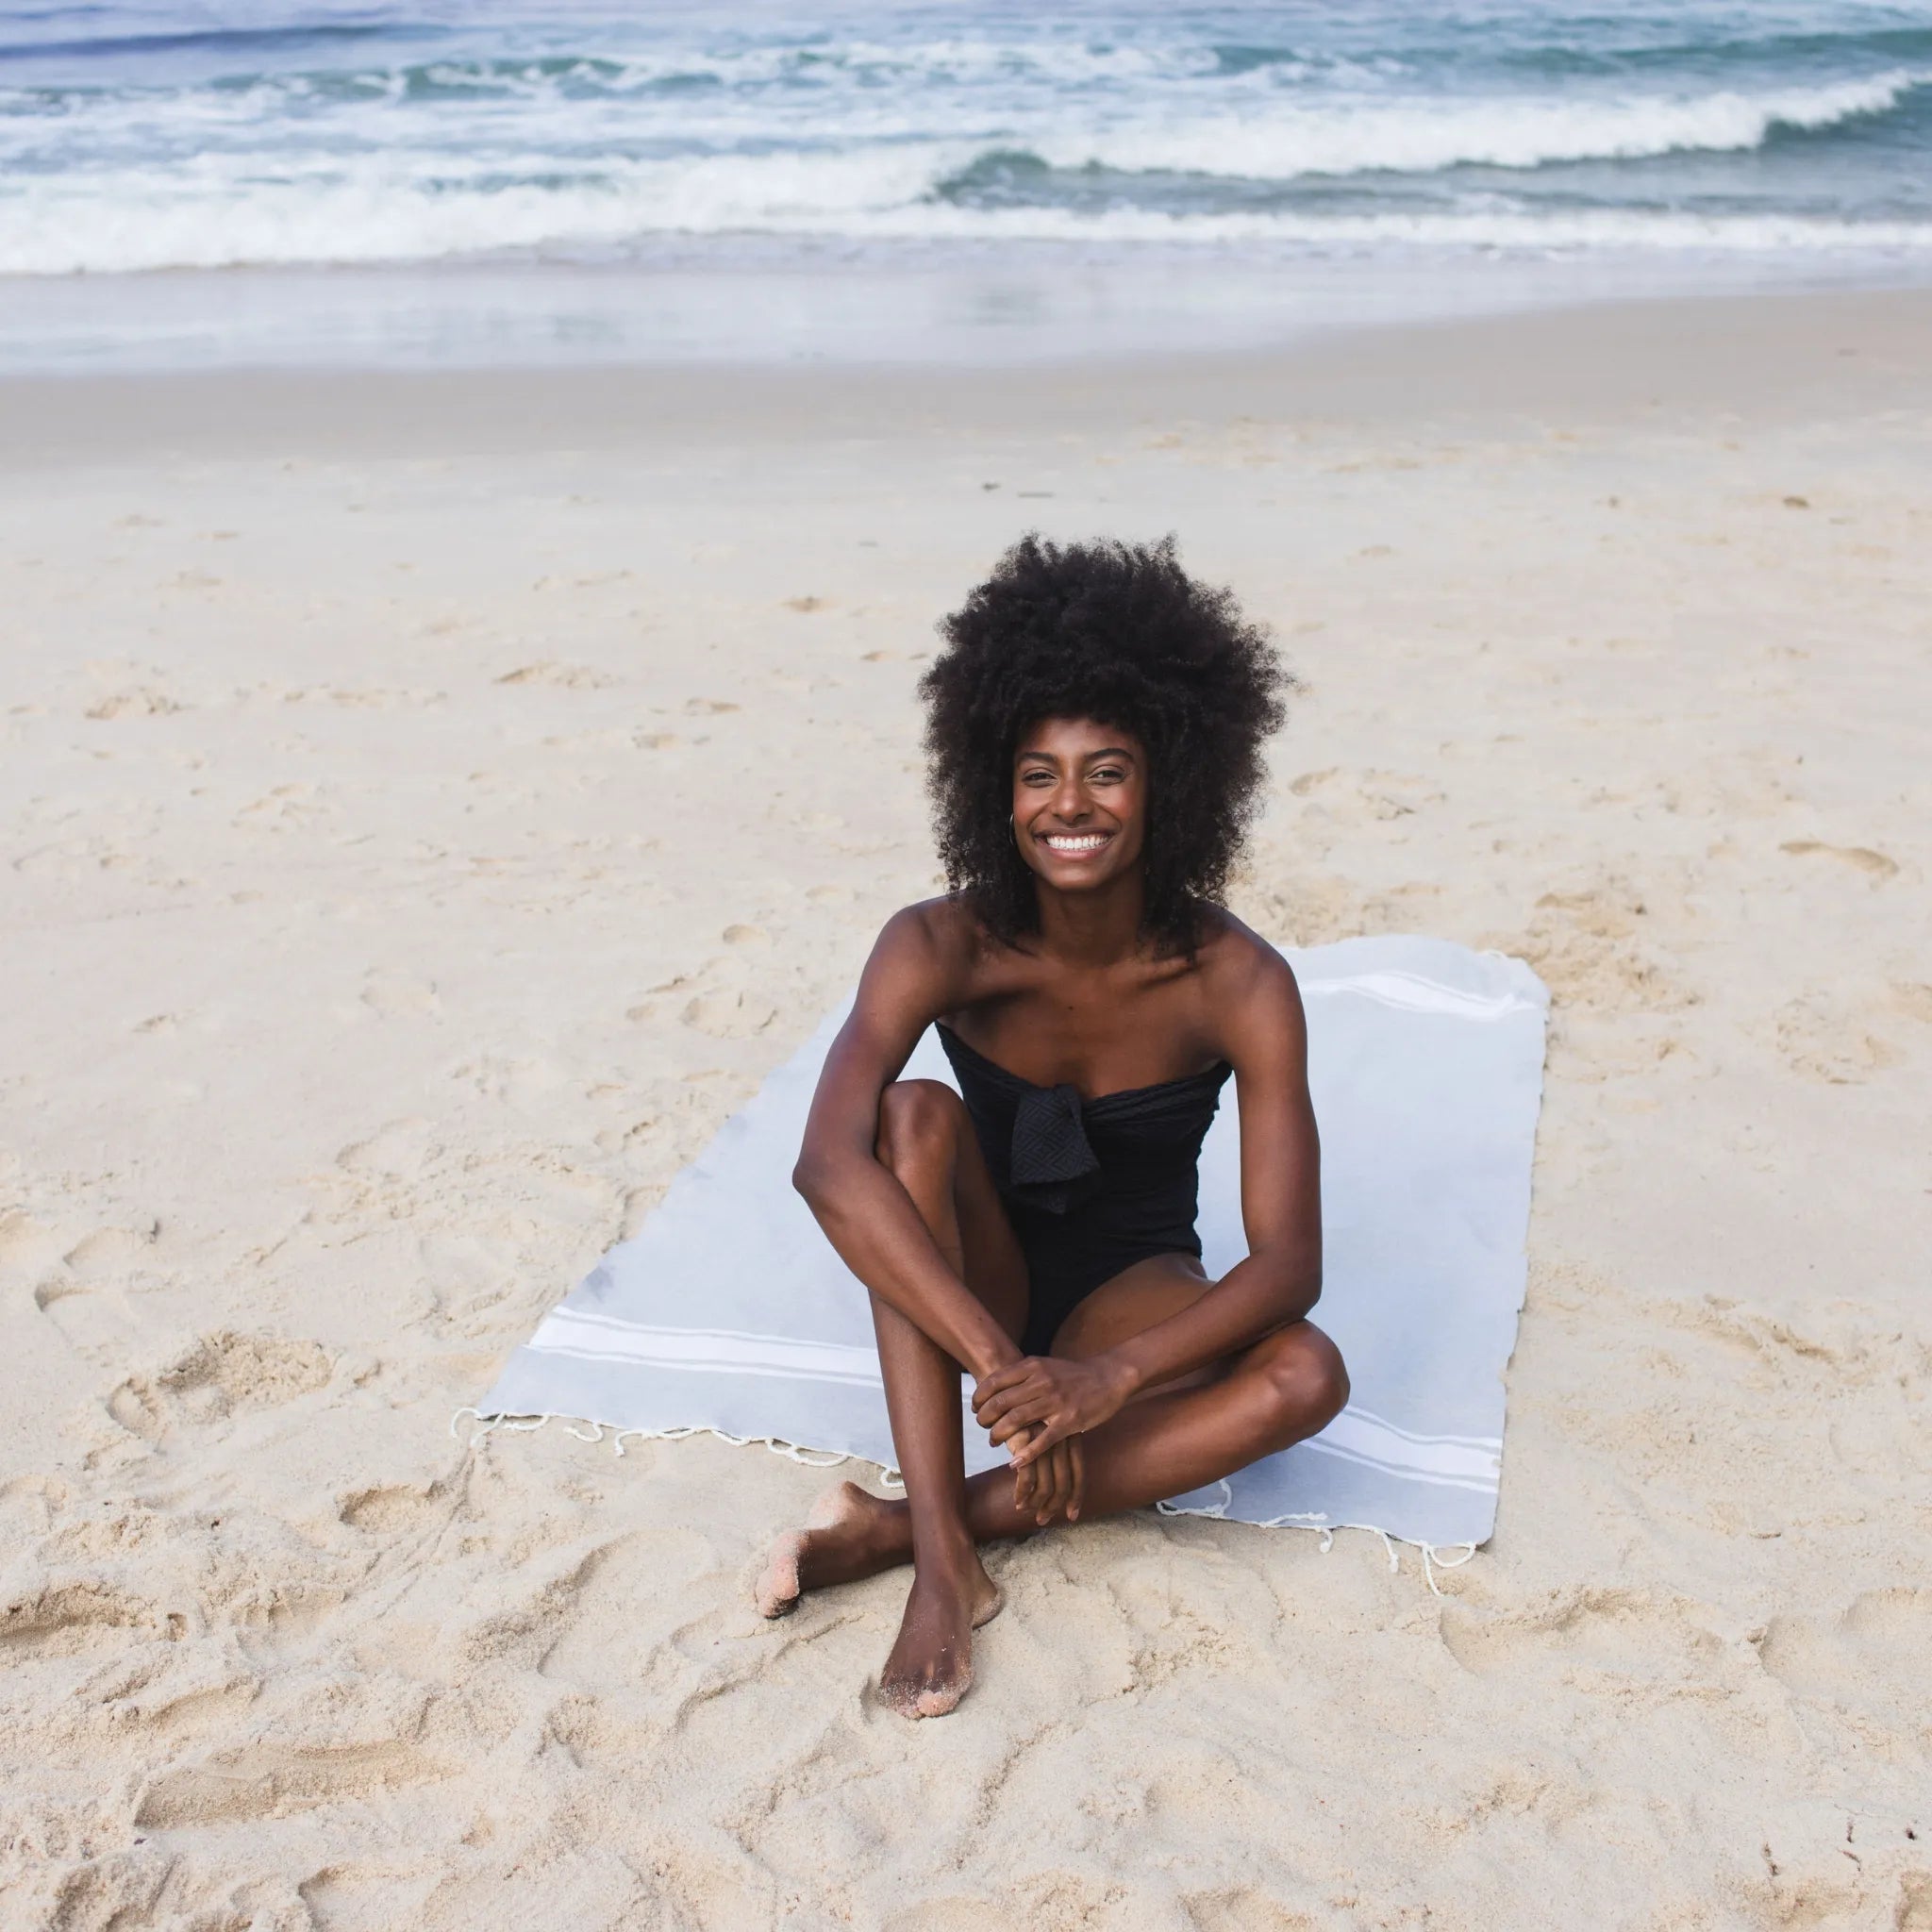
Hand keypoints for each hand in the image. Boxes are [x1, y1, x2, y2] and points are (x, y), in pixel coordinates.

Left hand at [974, 1353, 1135, 1469]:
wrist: (1109, 1377)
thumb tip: (994, 1383)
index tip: (975, 1408)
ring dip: (999, 1435)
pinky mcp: (1069, 1421)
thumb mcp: (1045, 1365)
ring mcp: (1055, 1402)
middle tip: (982, 1427)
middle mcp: (1041, 1383)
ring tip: (994, 1442)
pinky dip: (1026, 1453)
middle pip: (1001, 1403)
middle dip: (985, 1418)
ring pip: (1016, 1421)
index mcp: (1033, 1367)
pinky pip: (1043, 1440)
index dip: (980, 1397)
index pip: (995, 1382)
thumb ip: (1022, 1373)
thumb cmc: (1074, 1374)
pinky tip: (1014, 1462)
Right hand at [1009, 1424, 1084, 1525]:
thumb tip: (1056, 1482)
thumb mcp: (1048, 1429)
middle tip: (1043, 1520)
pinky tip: (1017, 1500)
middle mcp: (1062, 1441)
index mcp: (1071, 1437)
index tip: (1072, 1515)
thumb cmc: (1027, 1414)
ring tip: (1025, 1510)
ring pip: (1046, 1486)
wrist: (1008, 1392)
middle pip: (1064, 1484)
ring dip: (1036, 1504)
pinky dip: (1022, 1495)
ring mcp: (1045, 1443)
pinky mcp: (1025, 1445)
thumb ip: (1056, 1450)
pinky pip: (1027, 1480)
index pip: (1079, 1473)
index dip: (1077, 1497)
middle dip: (1054, 1506)